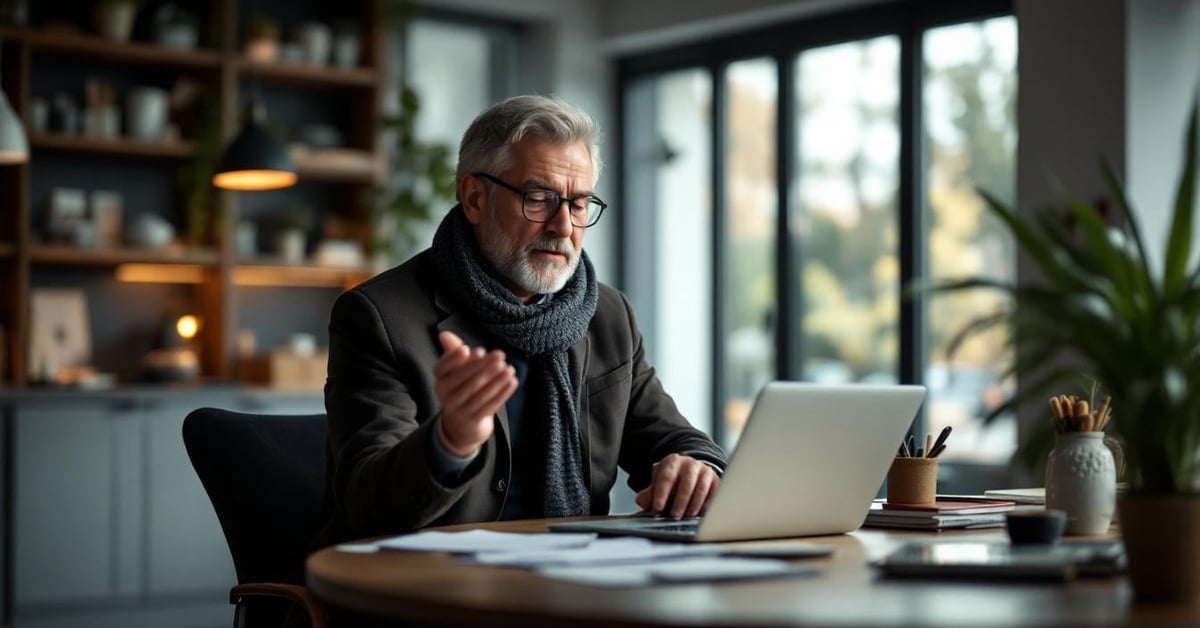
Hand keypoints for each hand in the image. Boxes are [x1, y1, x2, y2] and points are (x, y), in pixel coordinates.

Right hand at [433, 331, 517, 457]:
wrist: (462, 420)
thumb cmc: (461, 384)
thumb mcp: (456, 368)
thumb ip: (454, 350)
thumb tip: (444, 334)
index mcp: (439, 378)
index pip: (442, 367)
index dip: (453, 359)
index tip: (469, 349)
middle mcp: (444, 394)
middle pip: (464, 380)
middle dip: (483, 366)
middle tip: (499, 355)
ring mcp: (458, 409)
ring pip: (478, 393)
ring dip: (496, 380)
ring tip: (509, 369)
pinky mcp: (473, 419)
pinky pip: (489, 406)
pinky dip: (502, 394)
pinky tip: (512, 382)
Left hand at [633, 454, 720, 518]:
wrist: (690, 470)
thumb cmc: (672, 480)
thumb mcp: (658, 483)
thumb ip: (649, 493)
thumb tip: (643, 502)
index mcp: (672, 462)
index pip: (666, 477)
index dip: (661, 493)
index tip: (657, 507)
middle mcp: (690, 464)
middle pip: (686, 483)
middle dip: (679, 502)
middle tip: (674, 516)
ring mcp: (704, 471)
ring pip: (701, 489)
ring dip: (693, 505)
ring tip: (686, 517)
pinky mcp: (715, 481)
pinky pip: (713, 494)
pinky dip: (706, 506)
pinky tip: (699, 515)